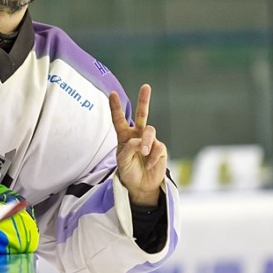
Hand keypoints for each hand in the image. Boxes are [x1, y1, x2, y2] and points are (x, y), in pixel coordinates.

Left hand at [111, 85, 166, 206]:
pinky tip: (149, 165)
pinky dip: (152, 157)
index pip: (119, 119)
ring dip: (146, 141)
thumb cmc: (129, 171)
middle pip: (142, 114)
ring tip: (143, 152)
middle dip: (144, 100)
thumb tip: (140, 141)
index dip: (115, 107)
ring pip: (150, 131)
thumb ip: (128, 149)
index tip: (112, 93)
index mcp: (125, 136)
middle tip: (146, 86)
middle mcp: (138, 135)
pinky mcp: (160, 149)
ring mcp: (150, 141)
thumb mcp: (122, 161)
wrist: (141, 186)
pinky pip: (158, 147)